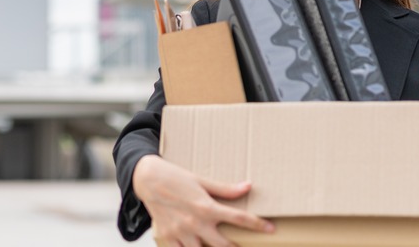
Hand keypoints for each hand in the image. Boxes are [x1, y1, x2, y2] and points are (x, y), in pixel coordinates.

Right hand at [133, 155, 274, 246]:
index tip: (271, 228)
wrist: (147, 179)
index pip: (239, 218)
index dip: (257, 224)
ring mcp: (180, 232)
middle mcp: (195, 223)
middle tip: (246, 246)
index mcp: (207, 207)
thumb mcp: (203, 180)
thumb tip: (247, 187)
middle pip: (223, 245)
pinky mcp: (167, 238)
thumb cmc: (177, 177)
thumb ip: (225, 189)